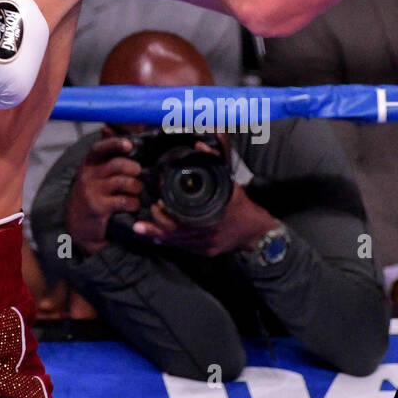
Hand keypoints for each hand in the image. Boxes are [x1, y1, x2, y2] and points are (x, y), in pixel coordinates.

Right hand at [64, 133, 143, 255]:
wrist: (77, 223)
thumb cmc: (91, 192)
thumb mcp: (92, 171)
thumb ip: (103, 153)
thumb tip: (107, 127)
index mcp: (89, 163)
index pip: (100, 148)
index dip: (115, 143)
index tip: (129, 145)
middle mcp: (88, 175)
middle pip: (118, 165)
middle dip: (134, 169)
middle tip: (138, 175)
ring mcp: (92, 191)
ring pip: (123, 182)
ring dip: (136, 186)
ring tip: (136, 190)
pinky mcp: (98, 207)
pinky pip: (123, 201)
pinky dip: (133, 202)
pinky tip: (133, 204)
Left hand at [133, 171, 278, 257]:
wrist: (256, 230)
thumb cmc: (242, 205)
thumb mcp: (231, 182)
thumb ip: (216, 161)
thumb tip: (200, 146)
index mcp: (212, 216)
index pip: (182, 217)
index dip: (166, 212)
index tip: (158, 202)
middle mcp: (207, 233)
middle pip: (175, 231)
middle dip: (158, 222)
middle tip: (151, 210)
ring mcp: (206, 245)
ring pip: (177, 241)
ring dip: (158, 234)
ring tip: (141, 228)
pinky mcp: (206, 252)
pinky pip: (183, 248)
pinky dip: (169, 241)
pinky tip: (156, 238)